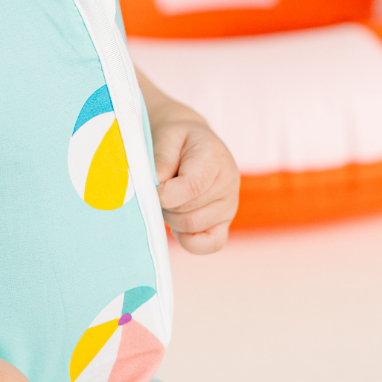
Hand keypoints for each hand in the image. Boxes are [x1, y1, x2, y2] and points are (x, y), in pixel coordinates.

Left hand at [152, 116, 239, 253]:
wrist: (193, 143)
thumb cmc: (177, 141)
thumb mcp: (166, 136)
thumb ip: (161, 159)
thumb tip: (158, 186)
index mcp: (214, 158)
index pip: (192, 187)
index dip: (165, 194)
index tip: (153, 188)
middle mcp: (228, 184)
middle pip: (189, 211)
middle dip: (166, 205)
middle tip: (161, 189)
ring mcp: (229, 206)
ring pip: (192, 228)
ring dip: (172, 218)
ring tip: (170, 200)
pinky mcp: (224, 223)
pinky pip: (211, 244)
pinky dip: (189, 240)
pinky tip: (178, 225)